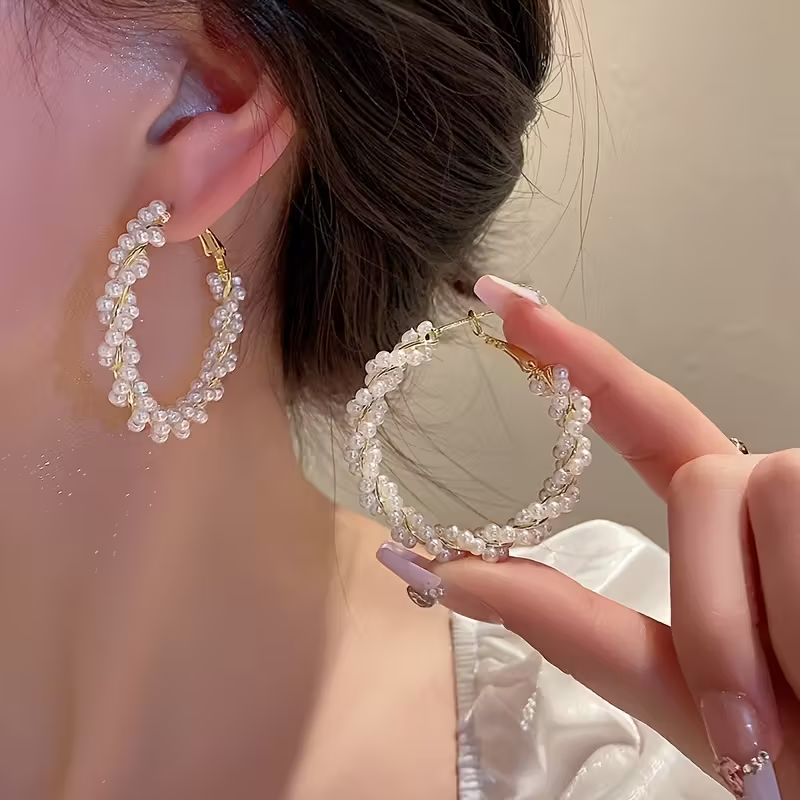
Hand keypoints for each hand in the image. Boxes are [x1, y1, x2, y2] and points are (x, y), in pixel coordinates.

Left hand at [377, 276, 798, 798]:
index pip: (646, 418)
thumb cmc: (786, 751)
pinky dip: (796, 619)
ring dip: (756, 628)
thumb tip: (427, 567)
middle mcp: (774, 488)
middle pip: (699, 478)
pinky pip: (797, 506)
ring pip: (742, 489)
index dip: (577, 355)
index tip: (504, 303)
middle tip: (748, 720)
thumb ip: (557, 620)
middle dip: (708, 611)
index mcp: (724, 523)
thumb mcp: (668, 686)